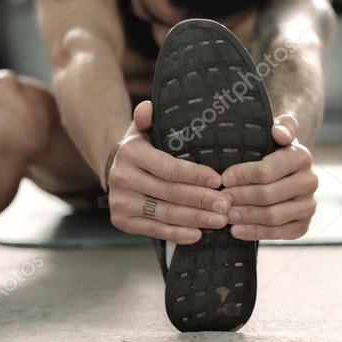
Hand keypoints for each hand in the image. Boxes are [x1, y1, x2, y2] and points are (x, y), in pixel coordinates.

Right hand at [107, 101, 231, 243]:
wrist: (115, 168)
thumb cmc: (141, 148)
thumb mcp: (142, 129)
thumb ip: (147, 118)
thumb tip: (149, 107)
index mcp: (130, 153)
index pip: (168, 167)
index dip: (194, 175)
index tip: (218, 180)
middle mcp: (122, 178)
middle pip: (169, 192)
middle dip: (201, 199)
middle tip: (226, 204)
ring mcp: (121, 201)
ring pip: (164, 213)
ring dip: (195, 219)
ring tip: (220, 220)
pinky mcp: (122, 221)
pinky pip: (154, 230)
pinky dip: (177, 234)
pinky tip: (197, 234)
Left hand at [220, 114, 317, 240]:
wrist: (284, 168)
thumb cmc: (272, 147)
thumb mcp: (276, 129)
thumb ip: (281, 126)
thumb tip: (279, 133)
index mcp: (301, 157)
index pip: (267, 170)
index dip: (242, 176)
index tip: (222, 179)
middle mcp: (310, 181)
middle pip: (268, 195)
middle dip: (240, 197)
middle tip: (220, 199)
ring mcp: (309, 205)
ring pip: (273, 216)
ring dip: (246, 217)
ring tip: (225, 214)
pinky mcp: (304, 224)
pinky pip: (280, 234)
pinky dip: (256, 233)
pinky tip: (236, 230)